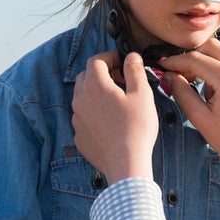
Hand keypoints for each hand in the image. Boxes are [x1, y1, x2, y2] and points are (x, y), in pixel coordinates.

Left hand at [72, 51, 156, 182]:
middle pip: (86, 76)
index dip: (110, 57)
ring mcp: (77, 119)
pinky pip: (84, 117)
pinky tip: (111, 122)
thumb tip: (131, 56)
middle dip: (102, 73)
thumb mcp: (142, 95)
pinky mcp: (79, 136)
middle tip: (121, 80)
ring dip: (97, 93)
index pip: (96, 60)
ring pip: (83, 97)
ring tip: (117, 102)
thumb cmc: (136, 128)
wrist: (126, 163)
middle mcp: (80, 100)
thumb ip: (134, 71)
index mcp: (95, 85)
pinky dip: (95, 113)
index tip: (123, 62)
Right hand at [159, 40, 219, 194]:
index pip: (195, 59)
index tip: (164, 65)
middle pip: (212, 47)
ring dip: (211, 66)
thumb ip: (182, 92)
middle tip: (182, 74)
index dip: (176, 61)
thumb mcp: (200, 117)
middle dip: (194, 57)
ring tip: (205, 92)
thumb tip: (169, 74)